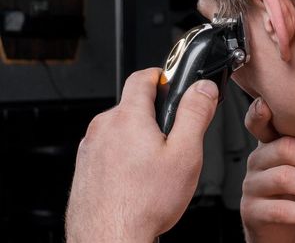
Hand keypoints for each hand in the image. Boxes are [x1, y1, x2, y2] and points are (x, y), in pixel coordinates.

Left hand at [66, 68, 218, 241]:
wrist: (110, 238)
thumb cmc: (144, 202)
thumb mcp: (185, 153)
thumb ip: (195, 114)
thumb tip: (203, 88)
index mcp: (128, 117)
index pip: (142, 77)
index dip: (161, 75)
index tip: (171, 82)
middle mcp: (103, 127)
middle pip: (132, 105)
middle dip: (154, 114)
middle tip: (173, 138)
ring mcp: (90, 148)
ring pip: (121, 129)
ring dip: (138, 137)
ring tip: (155, 167)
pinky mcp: (85, 167)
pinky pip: (108, 149)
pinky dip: (123, 155)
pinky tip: (137, 179)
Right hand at [241, 98, 294, 242]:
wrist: (283, 229)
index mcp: (268, 144)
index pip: (257, 123)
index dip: (258, 113)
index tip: (266, 105)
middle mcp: (256, 162)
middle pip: (286, 148)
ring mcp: (251, 187)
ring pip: (284, 178)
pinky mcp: (253, 213)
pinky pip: (280, 210)